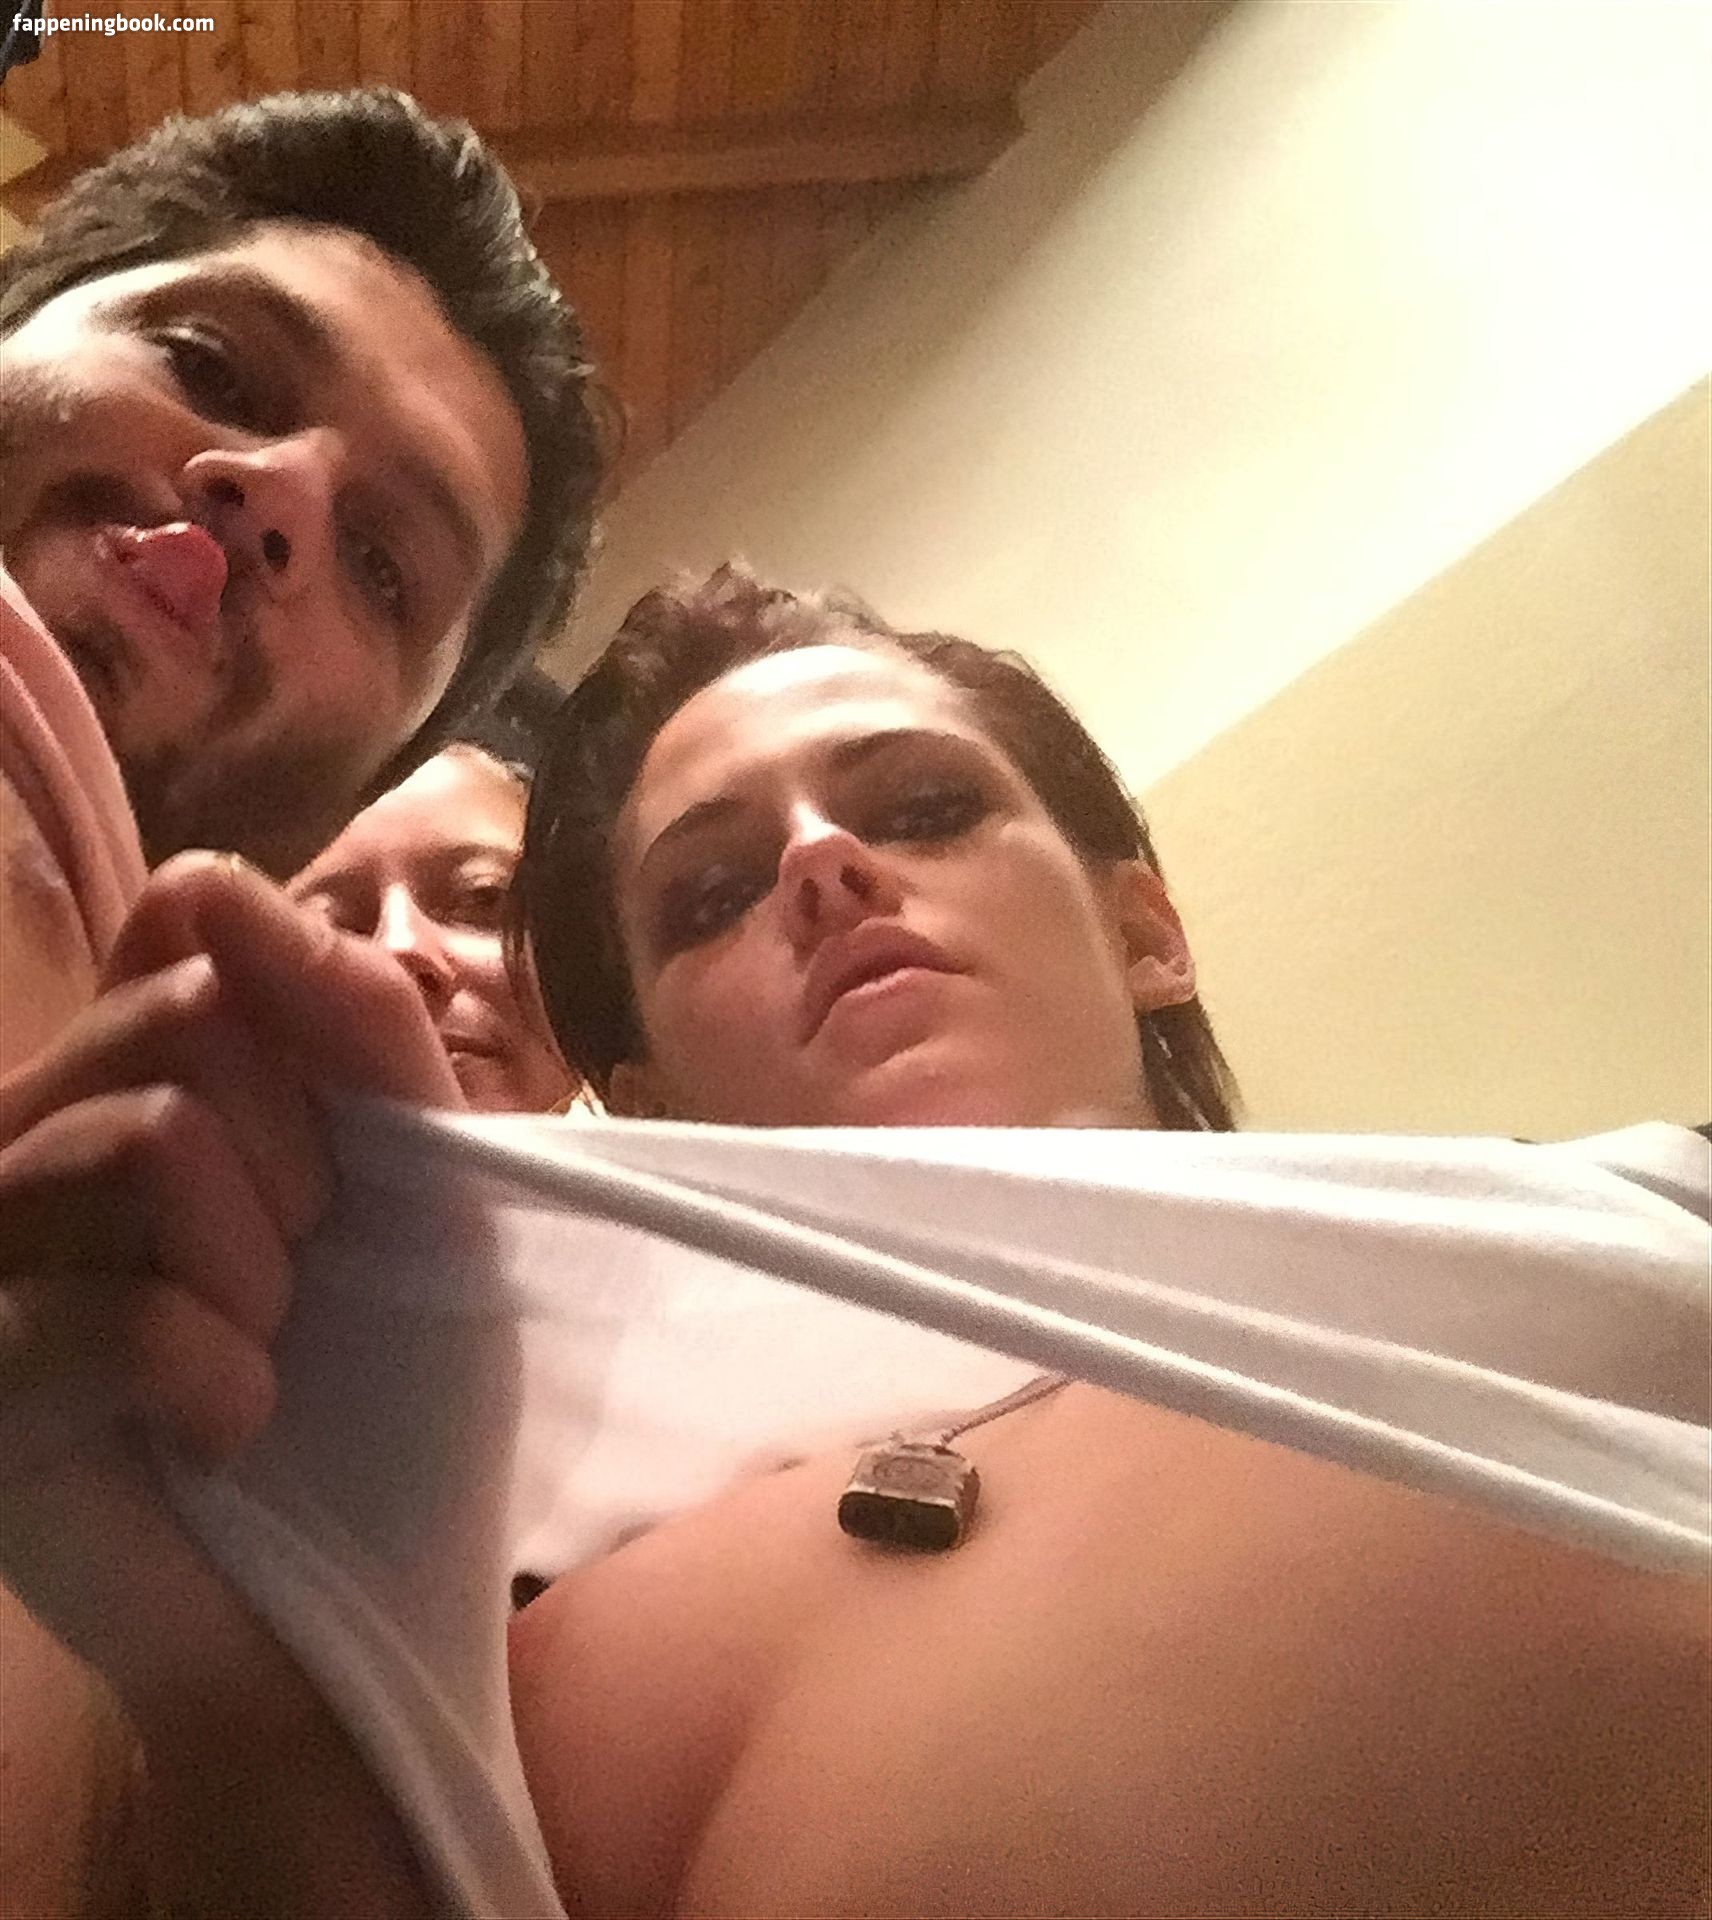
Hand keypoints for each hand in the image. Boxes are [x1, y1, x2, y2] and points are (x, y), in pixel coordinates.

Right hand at [1, 850, 462, 1457]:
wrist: (352, 1604)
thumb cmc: (392, 1383)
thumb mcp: (428, 1175)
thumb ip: (357, 1022)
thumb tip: (222, 886)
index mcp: (125, 1067)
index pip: (188, 913)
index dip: (302, 1014)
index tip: (344, 1147)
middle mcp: (17, 1130)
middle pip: (184, 1022)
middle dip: (304, 1171)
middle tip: (299, 1285)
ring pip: (148, 1145)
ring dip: (264, 1284)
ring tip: (260, 1359)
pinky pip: (114, 1313)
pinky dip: (222, 1385)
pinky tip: (222, 1437)